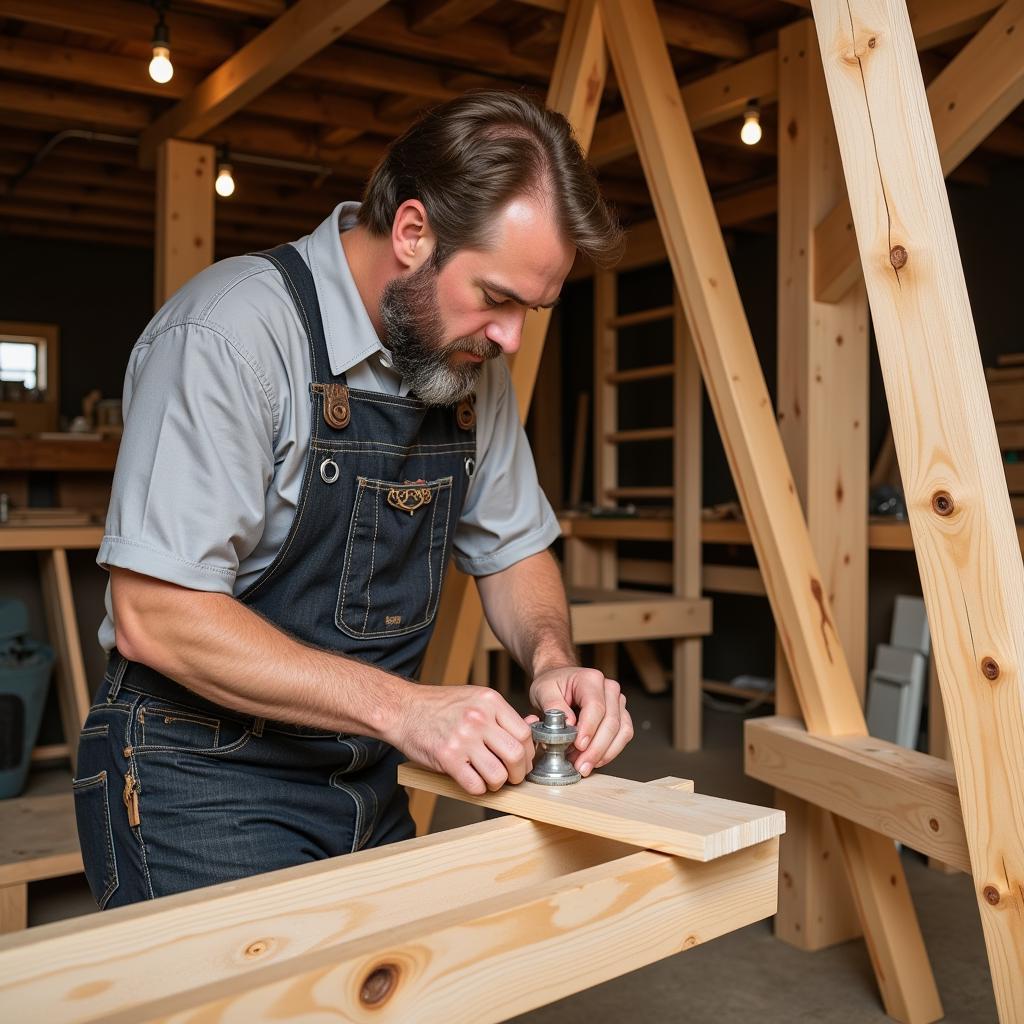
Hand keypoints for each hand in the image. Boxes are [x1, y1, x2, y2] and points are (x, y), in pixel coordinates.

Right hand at [395, 685, 534, 794]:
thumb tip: (533, 725)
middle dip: (519, 773)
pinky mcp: (447, 758)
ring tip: (490, 779)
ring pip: (498, 774)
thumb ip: (503, 715)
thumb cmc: (439, 706)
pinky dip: (478, 789)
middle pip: (516, 755)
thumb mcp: (476, 700)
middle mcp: (478, 718)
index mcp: (489, 701)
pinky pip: (475, 785)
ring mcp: (462, 738)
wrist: (403, 709)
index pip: (524, 733)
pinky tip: (472, 780)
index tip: (524, 760)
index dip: (528, 753)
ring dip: (498, 784)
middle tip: (512, 776)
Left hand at [528, 667, 632, 777]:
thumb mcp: (543, 690)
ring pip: (621, 731)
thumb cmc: (553, 685)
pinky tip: (596, 761)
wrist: (560, 681)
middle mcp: (609, 688)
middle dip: (596, 748)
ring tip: (585, 766)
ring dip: (605, 753)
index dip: (589, 729)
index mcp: (590, 679)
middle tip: (581, 765)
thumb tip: (568, 724)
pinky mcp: (621, 715)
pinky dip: (611, 751)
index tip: (578, 746)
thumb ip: (553, 705)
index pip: (595, 706)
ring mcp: (618, 702)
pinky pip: (624, 736)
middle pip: (611, 722)